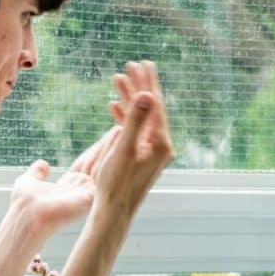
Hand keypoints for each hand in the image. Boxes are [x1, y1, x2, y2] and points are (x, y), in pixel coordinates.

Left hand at [10, 126, 121, 238]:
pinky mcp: (92, 197)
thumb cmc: (24, 202)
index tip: (104, 137)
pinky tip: (119, 146)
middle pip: (97, 164)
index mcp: (68, 186)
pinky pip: (104, 174)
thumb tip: (43, 164)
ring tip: (123, 131)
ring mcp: (87, 194)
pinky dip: (111, 159)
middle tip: (120, 129)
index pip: (85, 164)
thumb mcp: (29, 181)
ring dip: (113, 149)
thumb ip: (38, 173)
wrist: (27, 214)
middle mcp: (80, 190)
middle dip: (108, 147)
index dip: (95, 150)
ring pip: (103, 167)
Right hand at [93, 61, 173, 213]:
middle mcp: (160, 147)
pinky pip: (134, 131)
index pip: (156, 105)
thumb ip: (135, 120)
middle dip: (140, 86)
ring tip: (118, 80)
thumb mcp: (124, 149)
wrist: (113, 212)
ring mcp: (151, 153)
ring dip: (130, 99)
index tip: (142, 63)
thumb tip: (148, 94)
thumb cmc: (117, 184)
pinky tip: (114, 106)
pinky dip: (125, 117)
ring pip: (141, 118)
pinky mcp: (140, 158)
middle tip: (133, 64)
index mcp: (161, 143)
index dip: (148, 83)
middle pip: (151, 109)